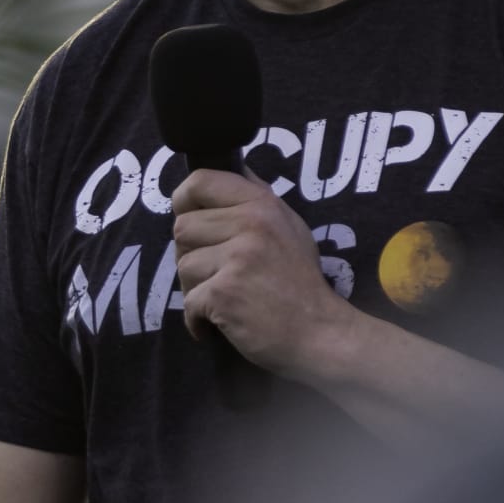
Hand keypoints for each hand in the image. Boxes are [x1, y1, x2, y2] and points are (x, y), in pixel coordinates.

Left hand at [170, 167, 352, 377]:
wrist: (321, 334)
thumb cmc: (303, 283)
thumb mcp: (290, 227)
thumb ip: (258, 198)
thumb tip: (234, 168)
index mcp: (262, 204)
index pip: (200, 181)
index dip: (184, 200)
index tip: (189, 218)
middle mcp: (250, 224)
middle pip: (182, 228)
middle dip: (191, 254)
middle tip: (214, 274)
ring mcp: (236, 258)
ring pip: (183, 266)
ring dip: (195, 289)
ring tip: (224, 299)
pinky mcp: (224, 292)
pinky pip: (188, 302)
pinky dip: (197, 320)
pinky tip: (218, 323)